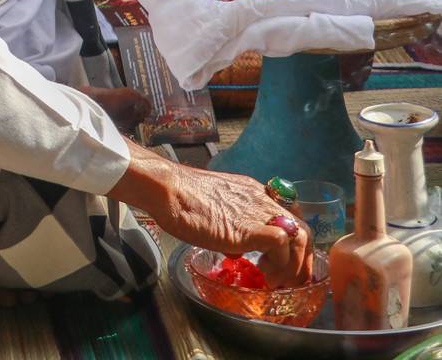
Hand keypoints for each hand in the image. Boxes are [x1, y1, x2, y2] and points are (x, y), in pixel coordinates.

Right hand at [110, 144, 312, 288]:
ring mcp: (257, 212)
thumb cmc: (182, 200)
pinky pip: (281, 243)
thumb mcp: (216, 212)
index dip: (294, 241)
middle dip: (303, 259)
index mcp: (253, 192)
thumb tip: (238, 249)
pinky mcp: (250, 228)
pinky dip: (280, 263)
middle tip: (293, 281)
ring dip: (294, 265)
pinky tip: (264, 275)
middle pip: (302, 227)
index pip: (289, 214)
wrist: (169, 190)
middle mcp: (261, 199)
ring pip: (299, 235)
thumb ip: (233, 227)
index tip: (288, 262)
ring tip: (278, 282)